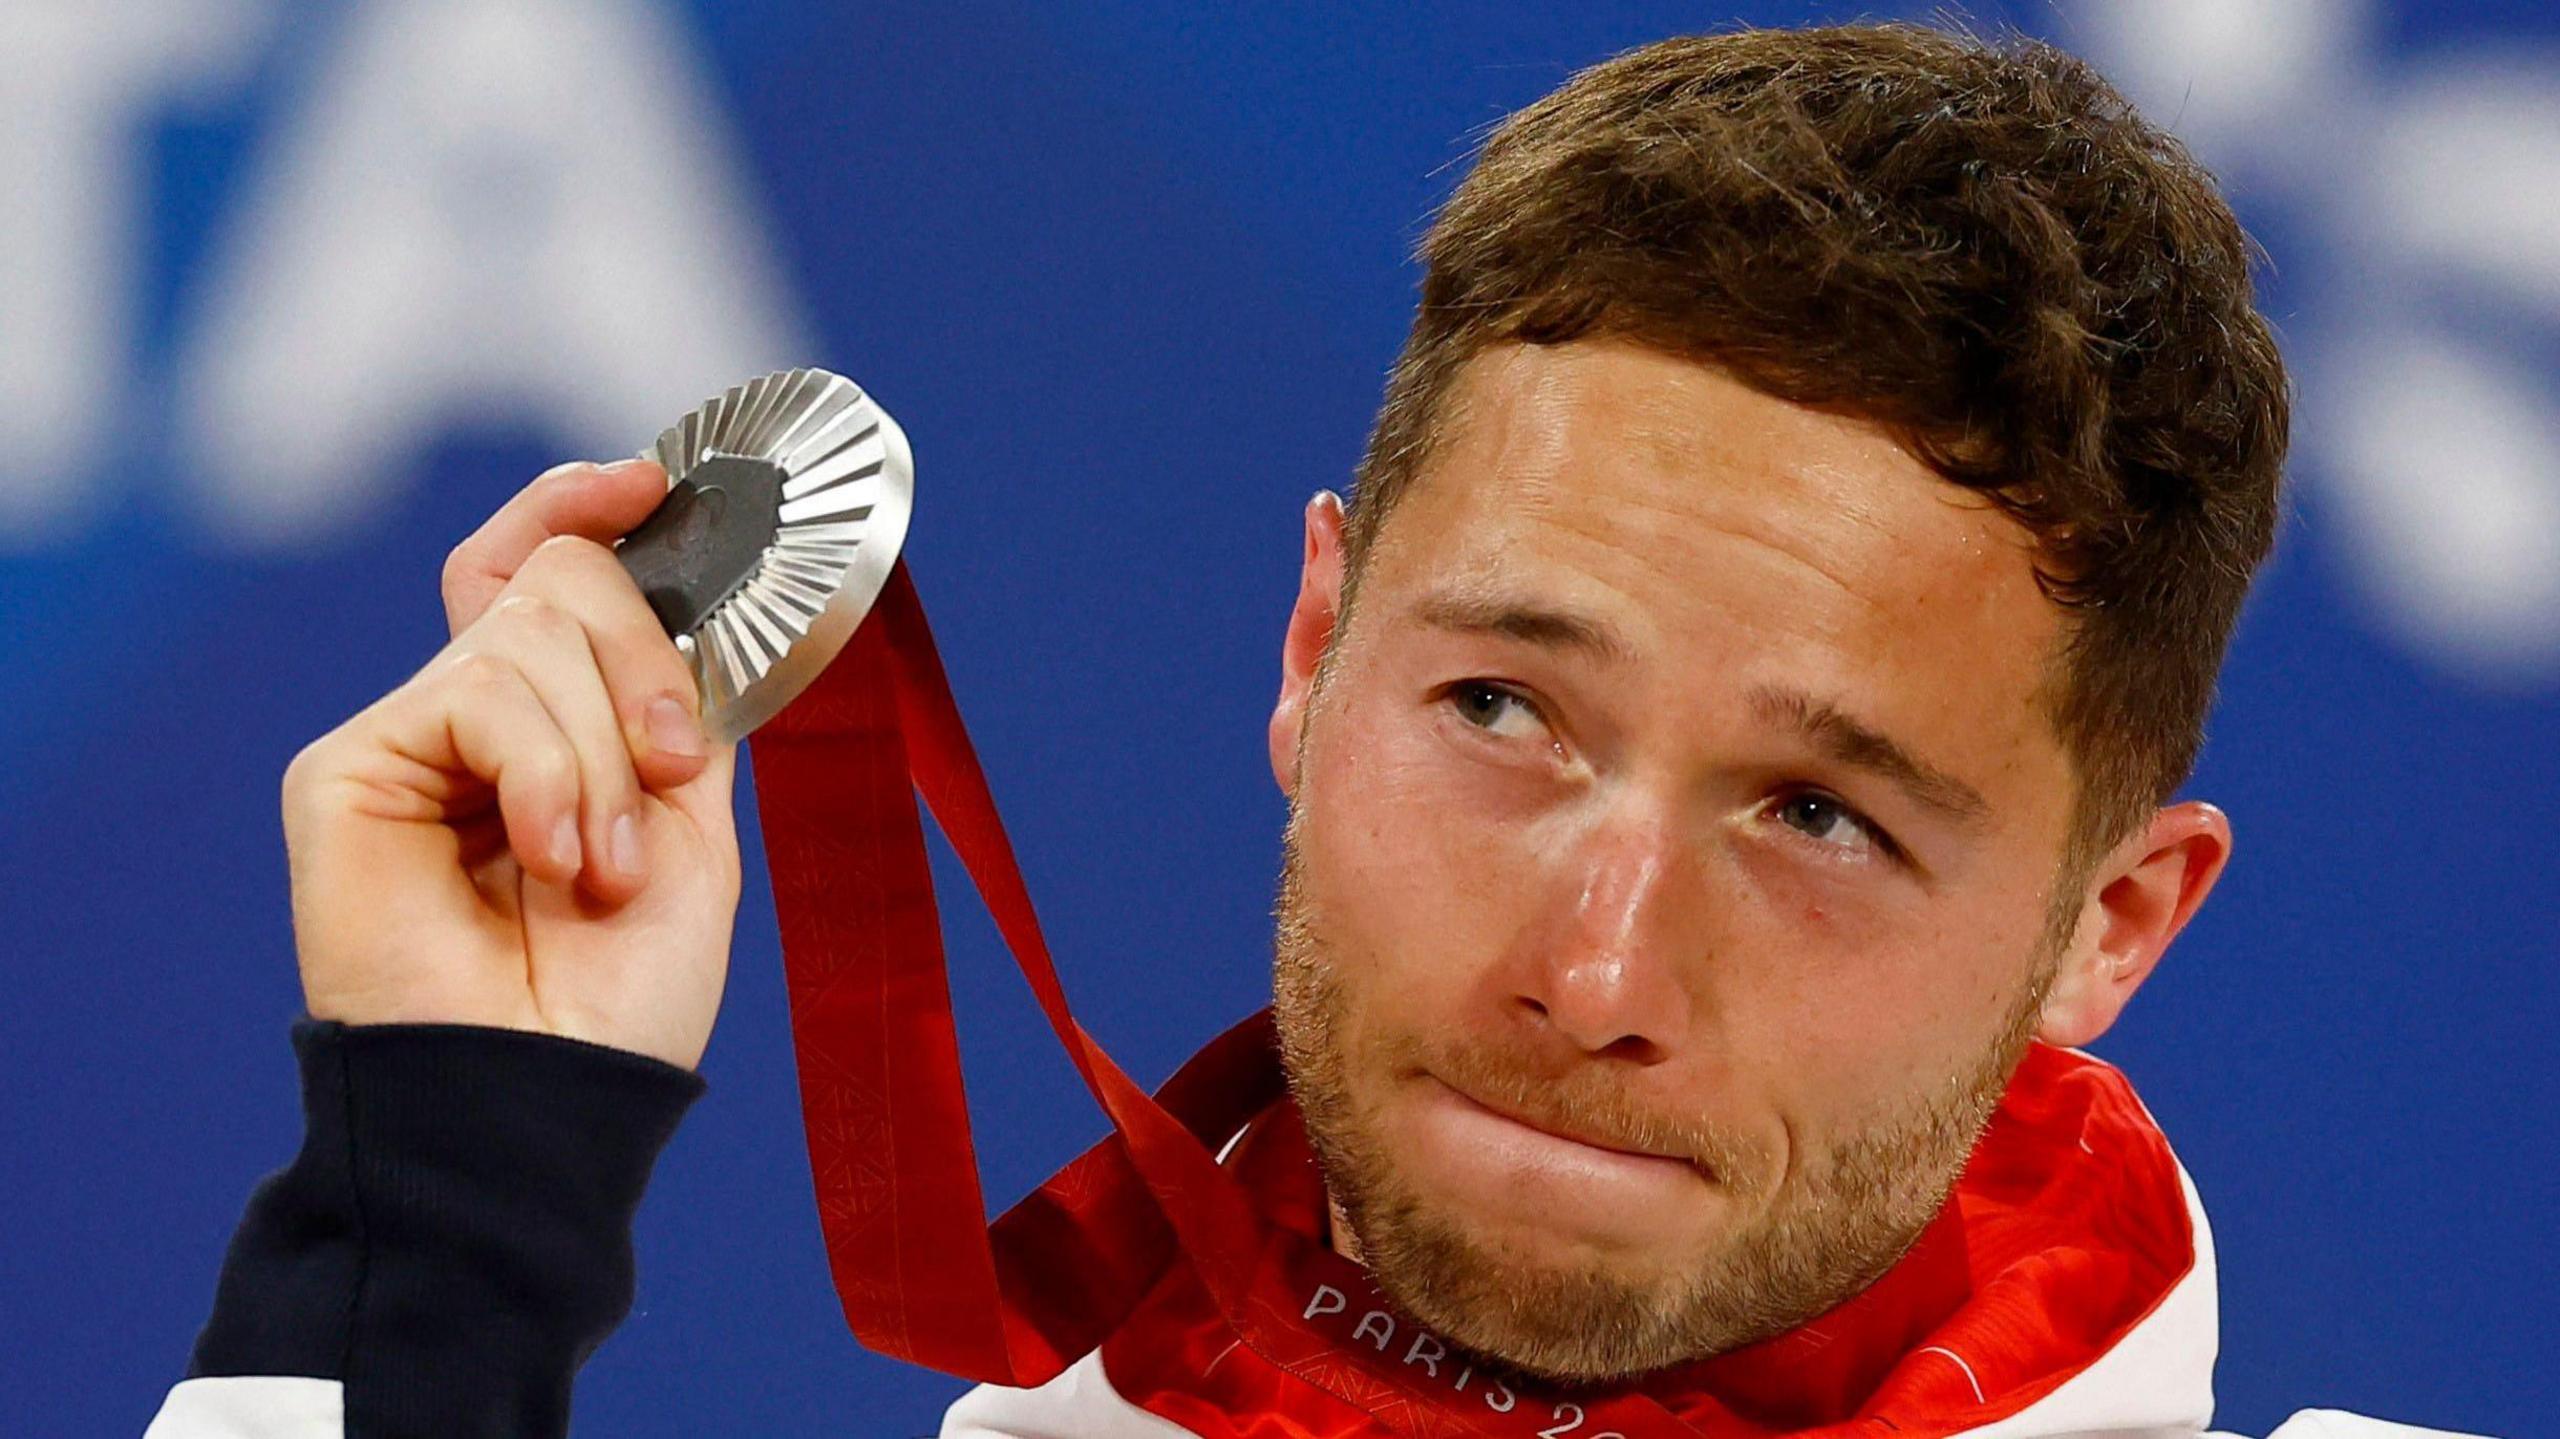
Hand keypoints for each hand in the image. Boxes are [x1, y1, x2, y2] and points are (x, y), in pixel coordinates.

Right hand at [280, 458, 741, 1069]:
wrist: (556, 1098)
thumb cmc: (624, 994)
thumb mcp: (690, 825)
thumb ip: (677, 701)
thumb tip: (689, 585)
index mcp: (555, 729)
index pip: (541, 570)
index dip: (584, 507)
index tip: (651, 481)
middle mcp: (475, 721)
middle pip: (560, 579)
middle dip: (645, 666)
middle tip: (673, 776)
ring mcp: (408, 738)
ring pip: (533, 630)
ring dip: (605, 753)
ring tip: (599, 865)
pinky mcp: (348, 766)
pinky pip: (481, 688)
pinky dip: (549, 769)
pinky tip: (552, 856)